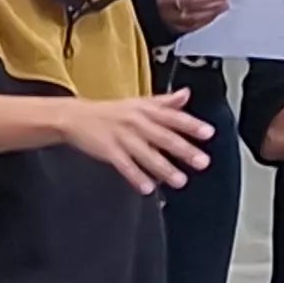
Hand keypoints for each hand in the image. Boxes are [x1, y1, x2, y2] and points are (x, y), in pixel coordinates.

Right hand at [58, 89, 215, 192]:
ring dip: (164, 168)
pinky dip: (136, 176)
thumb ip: (164, 102)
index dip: (191, 125)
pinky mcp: (107, 150)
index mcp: (145, 109)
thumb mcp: (138, 102)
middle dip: (183, 150)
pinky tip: (148, 187)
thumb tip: (186, 95)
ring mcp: (121, 136)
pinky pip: (124, 164)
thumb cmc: (110, 112)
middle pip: (163, 136)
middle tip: (201, 162)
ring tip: (180, 180)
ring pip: (146, 153)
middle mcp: (135, 122)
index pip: (172, 117)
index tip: (208, 133)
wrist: (74, 116)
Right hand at [156, 0, 230, 32]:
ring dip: (211, 11)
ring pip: (192, 16)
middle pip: (191, 2)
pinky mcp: (172, 28)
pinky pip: (190, 26)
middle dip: (211, 0)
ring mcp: (168, 18)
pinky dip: (204, 21)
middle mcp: (165, 3)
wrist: (151, 3)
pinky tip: (214, 15)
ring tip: (223, 6)